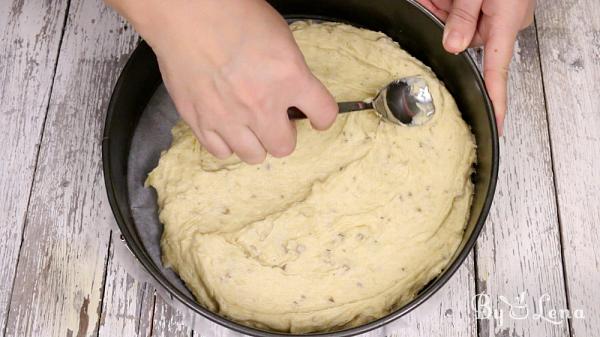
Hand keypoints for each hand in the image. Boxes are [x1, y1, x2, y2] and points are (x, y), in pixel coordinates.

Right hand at [107, 0, 337, 163]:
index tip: (317, 117)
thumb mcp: (279, 36)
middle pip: (285, 146)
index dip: (323, 117)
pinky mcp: (200, 122)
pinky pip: (221, 152)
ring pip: (254, 156)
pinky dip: (226, 143)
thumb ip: (290, 70)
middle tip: (275, 119)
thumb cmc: (231, 13)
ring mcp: (229, 118)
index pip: (324, 114)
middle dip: (283, 134)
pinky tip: (226, 127)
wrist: (185, 12)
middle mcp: (262, 104)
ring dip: (256, 143)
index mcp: (289, 77)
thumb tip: (293, 90)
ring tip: (249, 127)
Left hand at [417, 0, 534, 133]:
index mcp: (504, 24)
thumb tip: (452, 47)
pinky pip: (461, 13)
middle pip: (465, 41)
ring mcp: (495, 14)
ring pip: (458, 25)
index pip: (497, 73)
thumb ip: (462, 16)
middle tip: (436, 4)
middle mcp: (502, 23)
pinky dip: (447, 5)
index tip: (496, 126)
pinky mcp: (486, 5)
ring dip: (444, 12)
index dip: (496, 102)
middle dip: (445, 27)